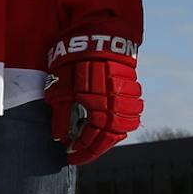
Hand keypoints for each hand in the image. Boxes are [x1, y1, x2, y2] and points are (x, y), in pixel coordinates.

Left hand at [46, 38, 141, 165]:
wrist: (96, 36)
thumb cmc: (73, 63)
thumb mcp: (60, 91)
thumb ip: (61, 118)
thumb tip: (60, 139)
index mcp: (99, 109)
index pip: (91, 141)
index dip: (80, 152)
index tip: (69, 157)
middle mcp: (117, 107)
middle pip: (109, 139)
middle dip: (93, 149)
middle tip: (79, 154)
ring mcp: (128, 98)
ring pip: (123, 128)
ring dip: (107, 138)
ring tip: (92, 141)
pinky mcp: (132, 89)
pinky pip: (130, 114)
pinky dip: (118, 124)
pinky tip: (105, 125)